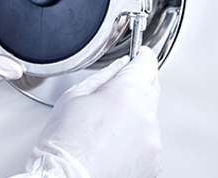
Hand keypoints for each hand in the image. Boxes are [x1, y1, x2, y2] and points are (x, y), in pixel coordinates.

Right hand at [25, 47, 162, 177]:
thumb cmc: (64, 143)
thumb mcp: (75, 97)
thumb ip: (104, 76)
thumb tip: (120, 67)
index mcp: (127, 92)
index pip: (147, 63)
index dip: (142, 57)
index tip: (140, 56)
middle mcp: (146, 115)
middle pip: (150, 90)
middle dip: (134, 91)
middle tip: (107, 104)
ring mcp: (152, 140)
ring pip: (148, 119)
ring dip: (133, 120)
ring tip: (104, 133)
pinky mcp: (153, 161)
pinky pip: (147, 143)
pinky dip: (134, 143)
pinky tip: (111, 148)